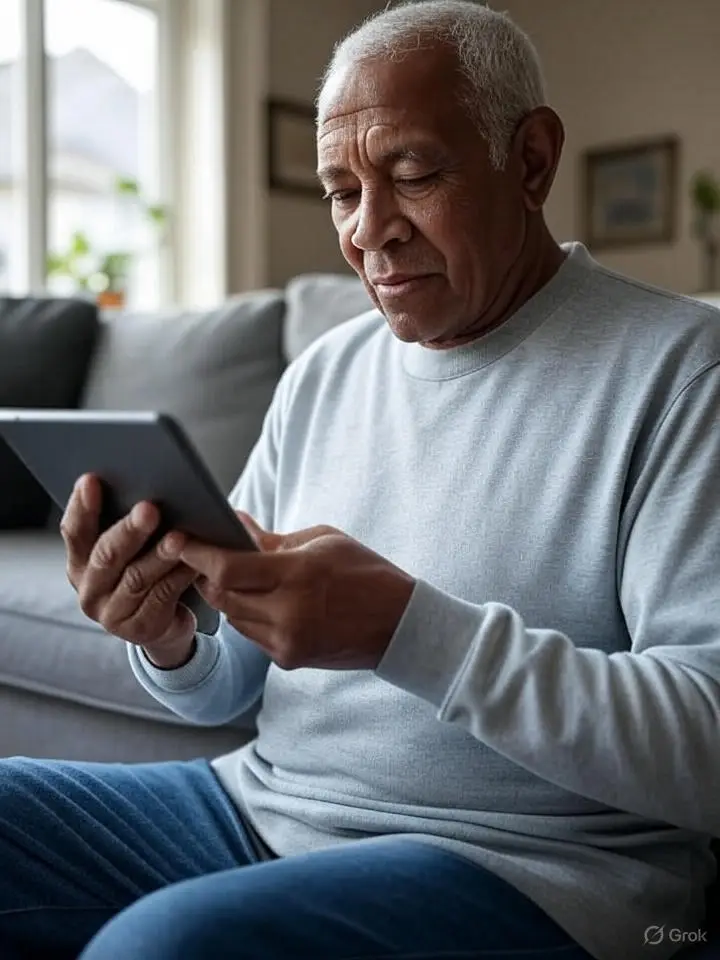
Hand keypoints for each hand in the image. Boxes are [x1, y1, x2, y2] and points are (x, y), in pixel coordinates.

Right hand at [61, 474, 198, 666]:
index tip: (92, 480)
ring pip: (136, 578)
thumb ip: (128, 524)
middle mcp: (89, 589)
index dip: (81, 506)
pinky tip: (194, 562)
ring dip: (159, 555)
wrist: (164, 623)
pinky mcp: (139, 629)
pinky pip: (161, 597)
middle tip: (149, 508)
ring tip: (179, 537)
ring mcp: (111, 613)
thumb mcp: (132, 548)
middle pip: (106, 555)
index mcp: (80, 561)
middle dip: (129, 530)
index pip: (74, 532)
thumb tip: (149, 485)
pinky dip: (178, 576)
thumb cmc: (147, 570)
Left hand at [164, 513, 415, 670]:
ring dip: (224, 594)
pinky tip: (255, 597)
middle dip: (205, 573)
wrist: (400, 626)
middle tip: (195, 553)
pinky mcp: (288, 659)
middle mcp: (288, 613)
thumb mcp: (324, 541)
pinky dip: (246, 613)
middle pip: (221, 595)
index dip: (198, 554)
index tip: (178, 539)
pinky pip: (251, 633)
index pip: (229, 568)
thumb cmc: (366, 573)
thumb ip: (274, 539)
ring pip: (231, 616)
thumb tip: (235, 526)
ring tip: (223, 572)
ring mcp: (286, 642)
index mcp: (299, 576)